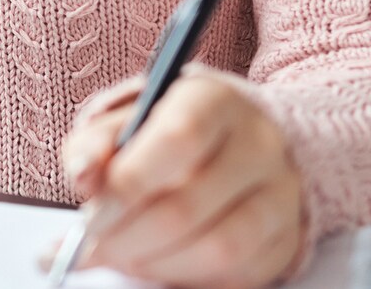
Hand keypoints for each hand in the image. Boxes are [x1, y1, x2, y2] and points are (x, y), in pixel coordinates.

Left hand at [56, 70, 303, 288]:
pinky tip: (160, 267)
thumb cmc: (169, 131)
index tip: (87, 218)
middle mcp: (259, 143)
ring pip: (220, 248)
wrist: (243, 139)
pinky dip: (189, 280)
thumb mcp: (128, 118)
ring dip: (157, 265)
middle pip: (190, 204)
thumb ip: (96, 144)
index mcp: (214, 100)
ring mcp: (281, 194)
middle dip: (128, 239)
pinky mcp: (288, 238)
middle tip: (91, 251)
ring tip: (122, 260)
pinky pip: (239, 275)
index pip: (178, 139)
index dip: (127, 186)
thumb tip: (82, 177)